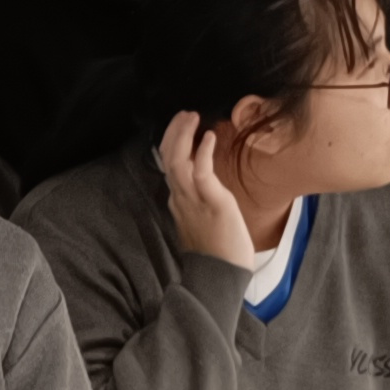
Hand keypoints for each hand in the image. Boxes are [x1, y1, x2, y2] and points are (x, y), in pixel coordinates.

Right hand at [155, 112, 260, 272]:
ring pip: (178, 161)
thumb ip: (198, 203)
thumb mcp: (201, 221)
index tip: (181, 126)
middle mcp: (181, 198)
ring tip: (192, 117)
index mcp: (179, 201)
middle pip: (168, 158)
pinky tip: (208, 136)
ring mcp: (194, 200)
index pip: (169, 166)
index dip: (172, 143)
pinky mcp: (212, 202)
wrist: (221, 275)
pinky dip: (202, 152)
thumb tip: (202, 188)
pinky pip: (201, 173)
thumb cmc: (217, 251)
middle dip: (174, 133)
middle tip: (184, 114)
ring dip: (184, 135)